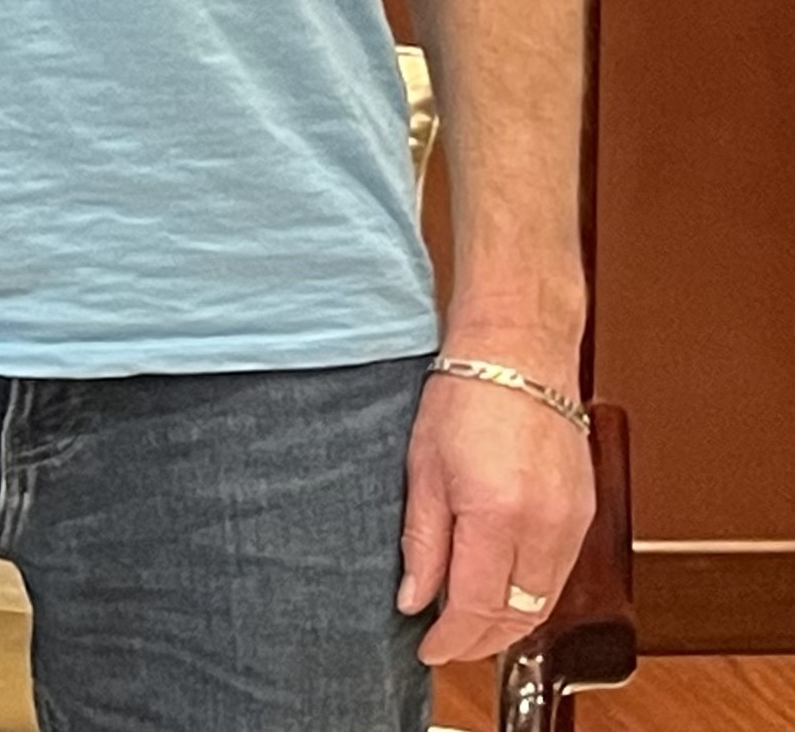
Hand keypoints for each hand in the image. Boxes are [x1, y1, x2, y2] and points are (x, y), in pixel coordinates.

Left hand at [400, 358, 597, 664]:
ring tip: (468, 625)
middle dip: (480, 640)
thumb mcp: (422, 468)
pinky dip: (530, 594)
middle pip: (517, 615)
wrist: (519, 353)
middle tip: (445, 643)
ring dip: (507, 623)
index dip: (451, 639)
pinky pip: (559, 573)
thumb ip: (422, 541)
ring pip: (543, 601)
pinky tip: (501, 591)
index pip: (477, 606)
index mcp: (496, 514)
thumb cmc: (465, 395)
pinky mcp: (586, 513)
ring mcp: (573, 522)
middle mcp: (544, 526)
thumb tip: (415, 598)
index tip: (429, 648)